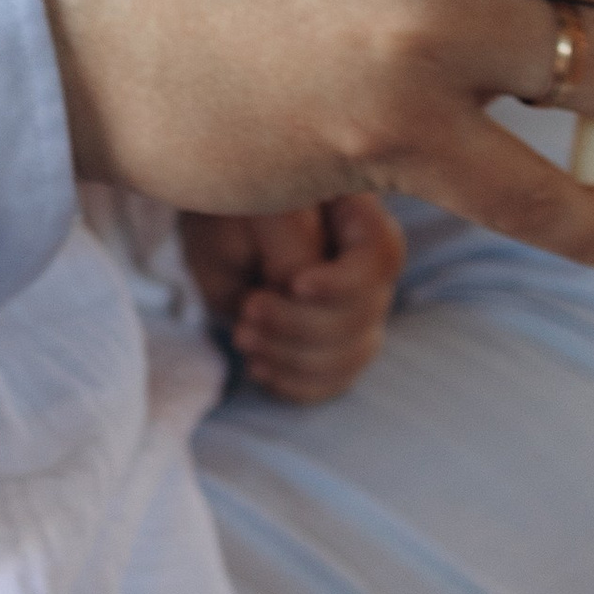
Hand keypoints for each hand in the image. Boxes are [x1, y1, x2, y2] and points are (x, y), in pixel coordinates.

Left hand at [183, 192, 406, 403]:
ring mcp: (359, 308)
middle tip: (248, 311)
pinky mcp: (336, 345)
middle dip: (302, 324)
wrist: (212, 232)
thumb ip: (288, 243)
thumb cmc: (229, 209)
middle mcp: (369, 266)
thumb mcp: (251, 211)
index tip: (295, 286)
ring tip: (243, 337)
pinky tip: (258, 366)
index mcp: (357, 216)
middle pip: (367, 313)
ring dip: (294, 358)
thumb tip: (300, 288)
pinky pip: (335, 380)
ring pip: (356, 353)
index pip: (382, 256)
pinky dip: (296, 384)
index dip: (344, 282)